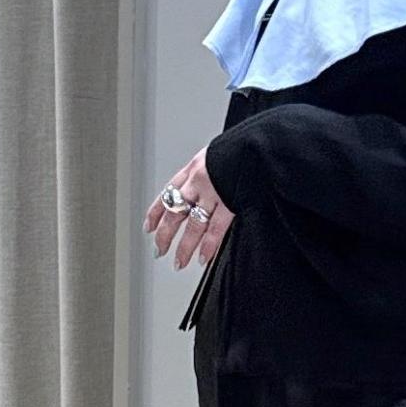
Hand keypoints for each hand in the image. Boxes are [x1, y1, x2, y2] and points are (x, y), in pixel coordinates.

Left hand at [143, 147, 233, 269]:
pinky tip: (203, 258)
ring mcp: (212, 194)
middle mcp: (197, 182)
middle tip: (159, 250)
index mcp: (192, 169)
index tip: (148, 227)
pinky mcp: (229, 203)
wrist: (257, 144)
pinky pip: (215, 229)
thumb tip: (203, 184)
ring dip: (184, 247)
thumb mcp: (215, 154)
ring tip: (179, 262)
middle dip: (164, 235)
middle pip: (174, 213)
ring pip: (192, 226)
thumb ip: (207, 172)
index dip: (155, 212)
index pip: (166, 194)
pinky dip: (208, 246)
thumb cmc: (240, 148)